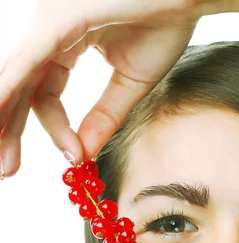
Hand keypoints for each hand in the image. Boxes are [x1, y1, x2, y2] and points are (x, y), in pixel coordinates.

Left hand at [0, 0, 208, 176]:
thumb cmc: (166, 20)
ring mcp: (52, 21)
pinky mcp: (60, 20)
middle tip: (6, 171)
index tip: (75, 157)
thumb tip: (84, 152)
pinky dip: (9, 91)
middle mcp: (51, 29)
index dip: (57, 130)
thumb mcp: (131, 82)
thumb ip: (105, 115)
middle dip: (11, 131)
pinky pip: (27, 62)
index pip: (46, 93)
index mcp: (66, 40)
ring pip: (17, 78)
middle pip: (21, 89)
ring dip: (4, 119)